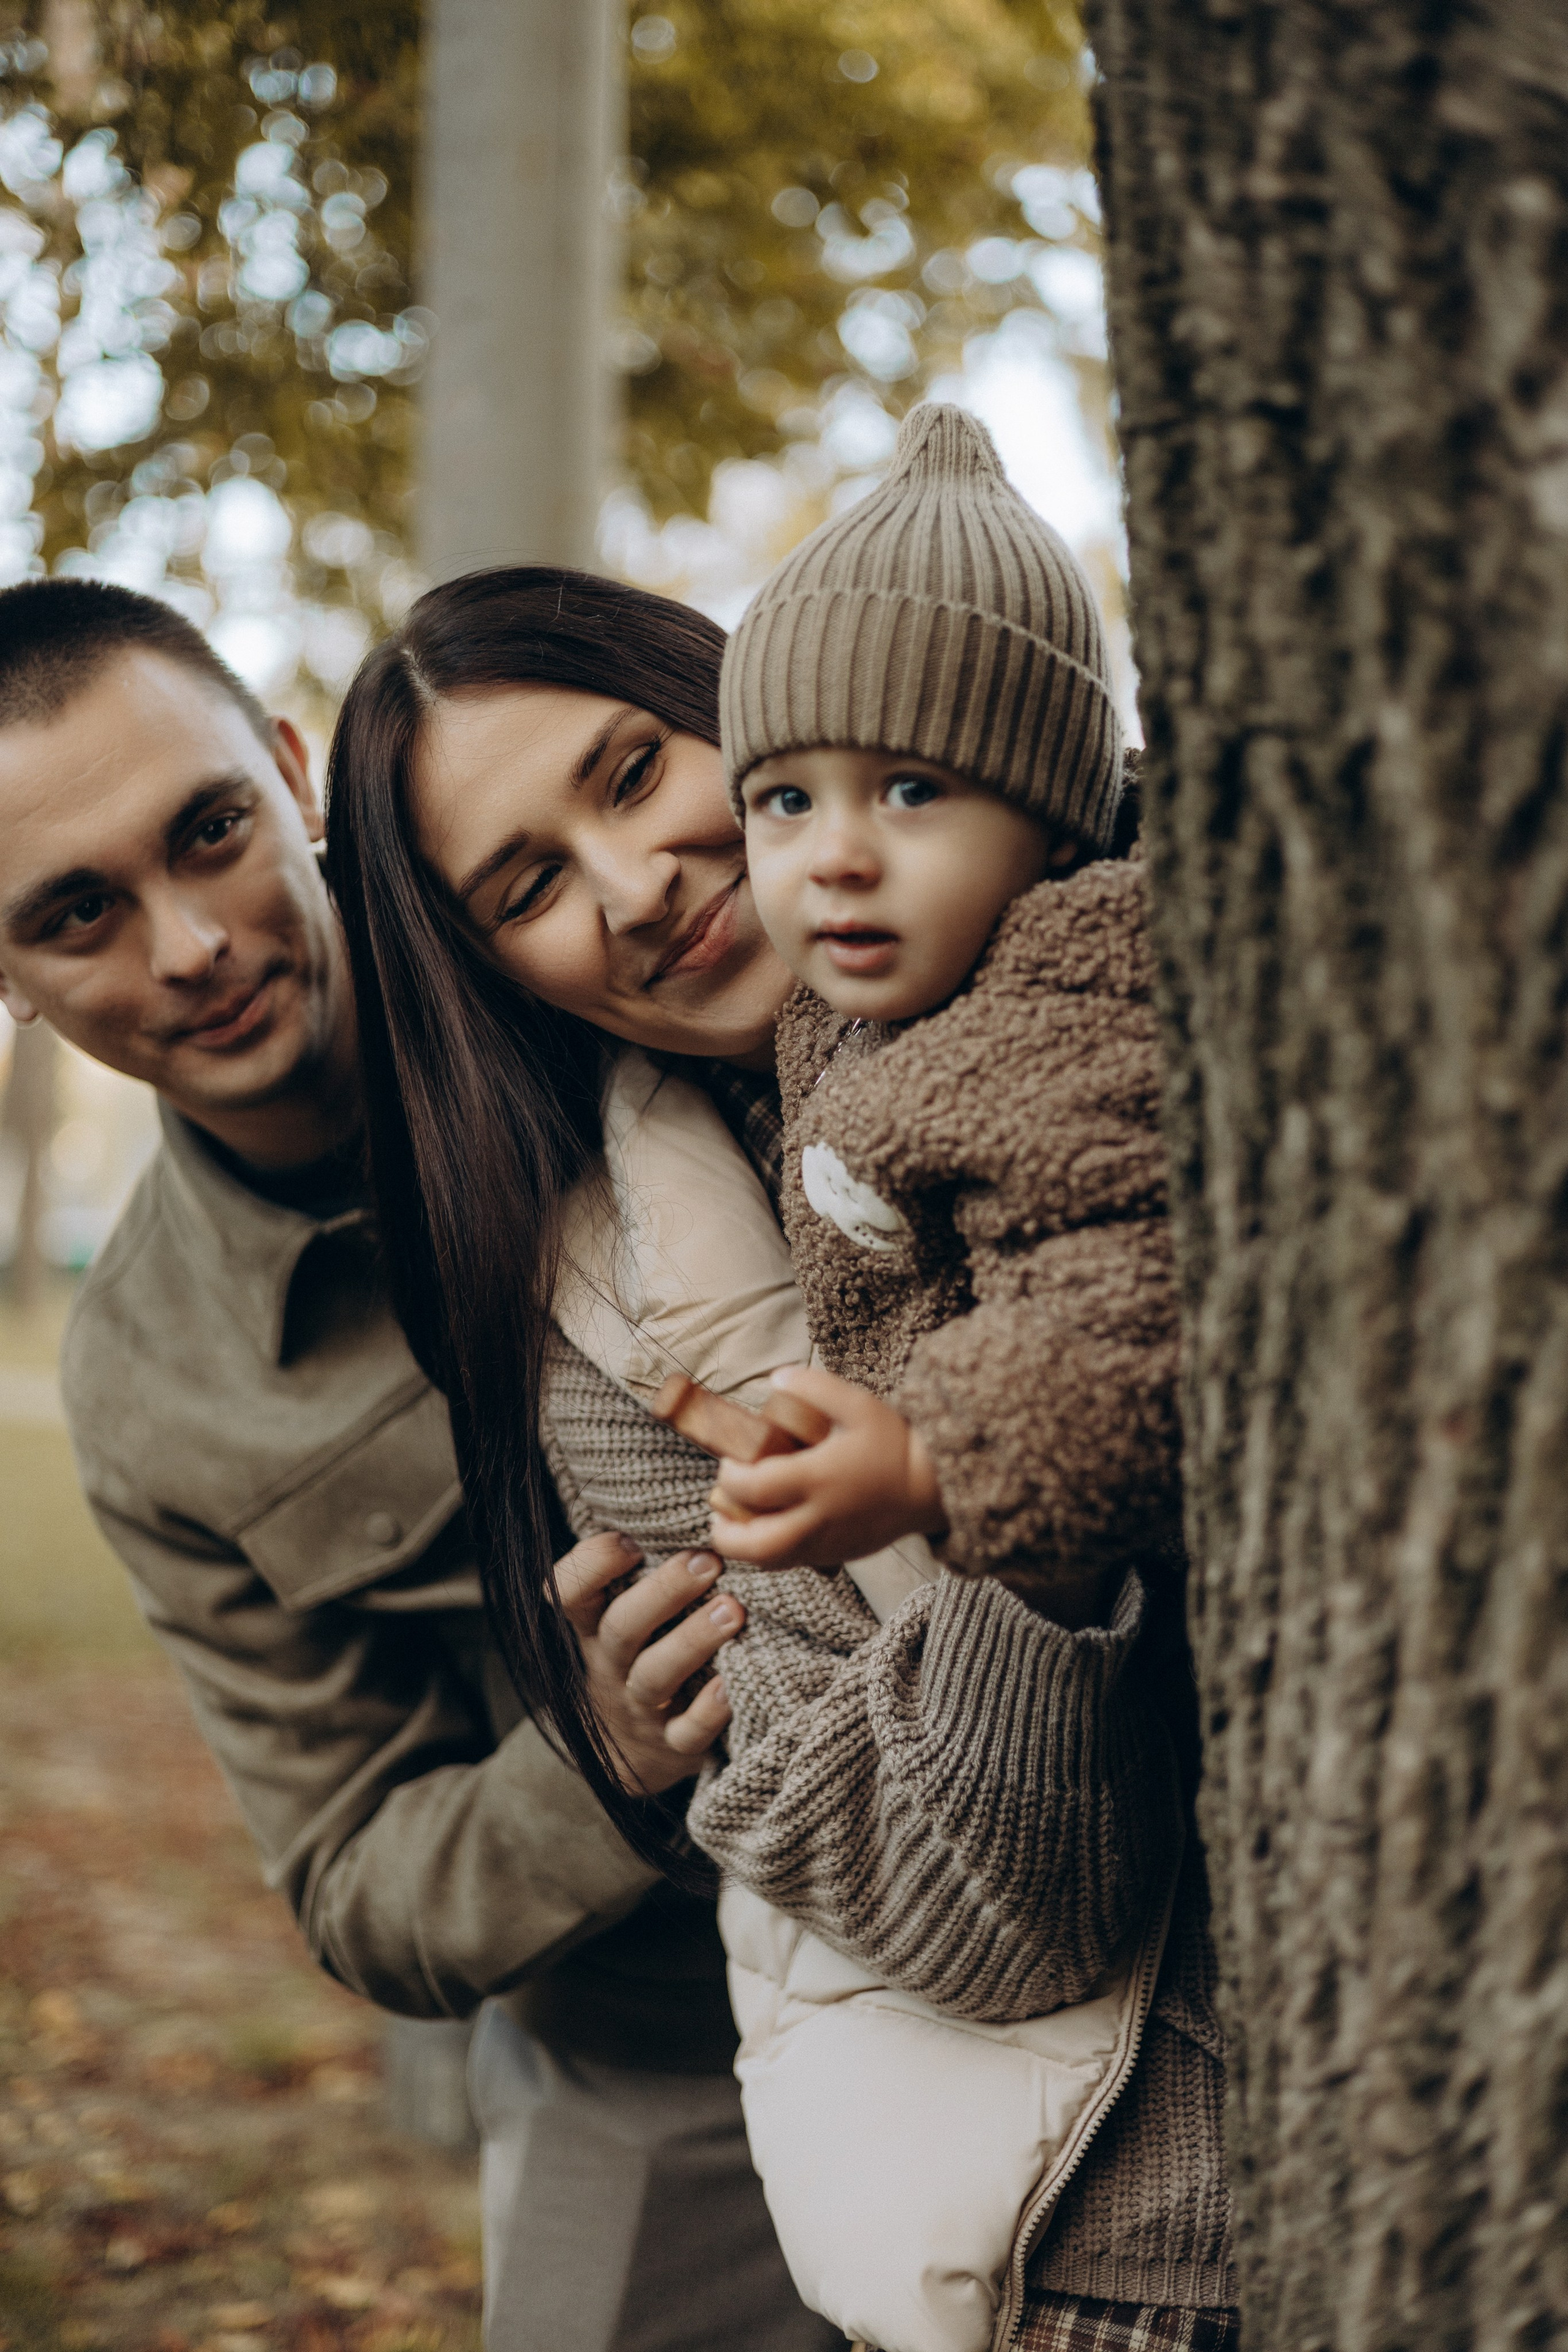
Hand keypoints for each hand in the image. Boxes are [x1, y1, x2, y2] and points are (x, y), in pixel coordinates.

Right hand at [555, 1534, 743, 1794]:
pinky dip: (709, 1711)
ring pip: (655, 1676)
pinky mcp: (673, 1745)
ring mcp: (641, 1708)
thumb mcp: (624, 1614)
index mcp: (594, 1627)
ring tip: (732, 1610)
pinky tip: (733, 1683)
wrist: (633, 1751)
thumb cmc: (644, 1654)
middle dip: (663, 1592)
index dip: (592, 1567)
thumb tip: (692, 1503)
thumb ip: (642, 1570)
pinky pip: (687, 1732)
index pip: (569, 1593)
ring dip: (692, 1640)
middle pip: (622, 1628)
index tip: (629, 1542)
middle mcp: (612, 1665)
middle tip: (707, 1561)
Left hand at [709, 1365, 947, 1568]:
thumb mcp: (859, 1403)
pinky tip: (771, 1525)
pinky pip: (791, 1564)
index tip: (731, 1462)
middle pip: (754, 1544)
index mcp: (818, 1478)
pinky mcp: (836, 1556)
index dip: (729, 1477)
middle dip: (724, 1529)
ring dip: (744, 1544)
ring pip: (769, 1562)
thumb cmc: (894, 1443)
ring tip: (738, 1519)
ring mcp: (827, 1544)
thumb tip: (776, 1379)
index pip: (754, 1488)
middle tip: (723, 1503)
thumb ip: (815, 1387)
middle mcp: (817, 1518)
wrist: (932, 1487)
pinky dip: (769, 1551)